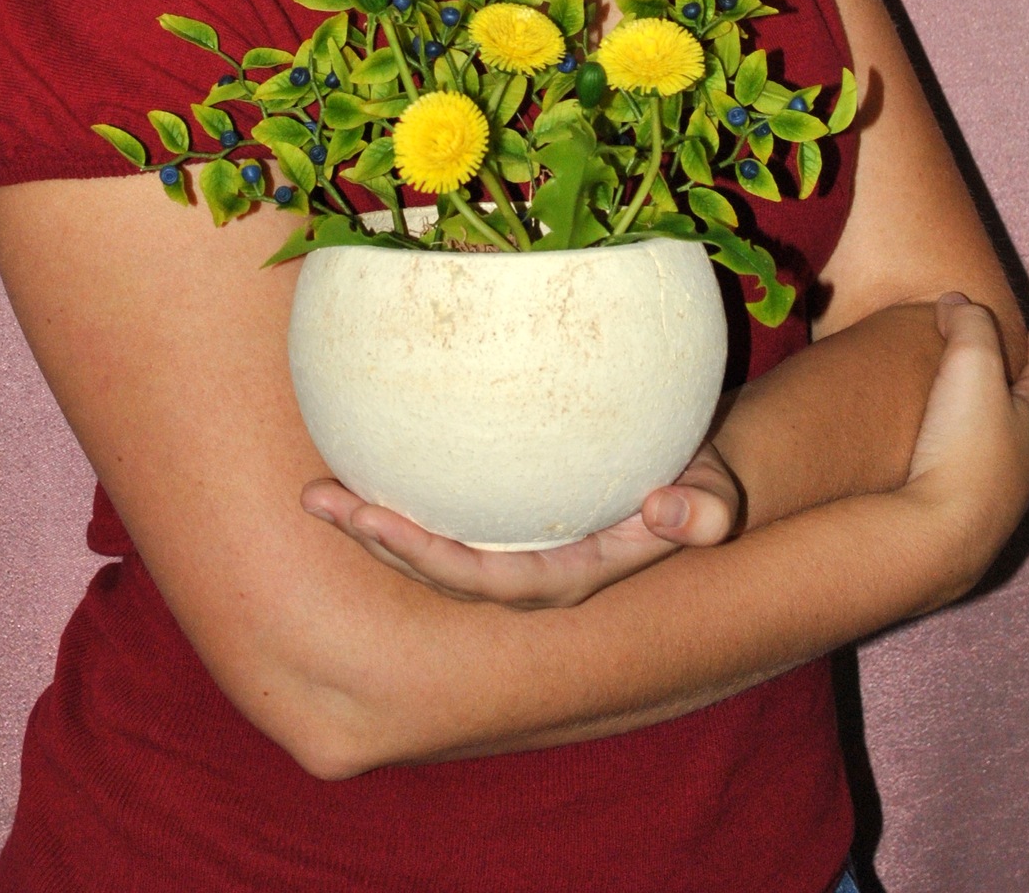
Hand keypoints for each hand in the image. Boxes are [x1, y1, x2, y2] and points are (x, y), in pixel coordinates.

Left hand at [301, 439, 741, 609]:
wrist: (691, 479)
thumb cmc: (698, 484)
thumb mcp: (714, 494)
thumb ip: (706, 511)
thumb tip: (672, 511)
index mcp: (561, 578)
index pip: (483, 580)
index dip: (428, 558)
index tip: (377, 522)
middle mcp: (523, 572)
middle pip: (435, 568)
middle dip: (376, 541)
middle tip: (320, 501)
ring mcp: (506, 545)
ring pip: (425, 543)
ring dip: (368, 521)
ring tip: (314, 493)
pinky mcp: (496, 512)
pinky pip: (437, 507)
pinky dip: (394, 486)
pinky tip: (353, 448)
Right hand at [897, 293, 1028, 604]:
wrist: (939, 532)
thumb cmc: (966, 444)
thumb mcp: (970, 365)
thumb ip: (968, 325)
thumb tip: (956, 303)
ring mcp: (1006, 488)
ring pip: (1018, 441)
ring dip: (1011, 413)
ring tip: (993, 398)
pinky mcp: (975, 511)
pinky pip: (988, 464)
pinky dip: (983, 441)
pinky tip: (961, 444)